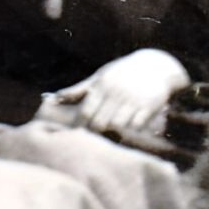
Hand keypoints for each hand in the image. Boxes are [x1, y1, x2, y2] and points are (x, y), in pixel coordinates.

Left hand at [35, 48, 190, 137]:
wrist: (155, 65)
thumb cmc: (121, 73)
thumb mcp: (99, 77)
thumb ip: (78, 90)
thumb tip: (53, 98)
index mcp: (102, 85)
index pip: (86, 111)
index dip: (80, 127)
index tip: (78, 136)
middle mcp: (116, 92)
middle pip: (100, 122)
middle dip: (95, 134)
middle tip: (94, 143)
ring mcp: (133, 100)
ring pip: (117, 126)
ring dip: (113, 135)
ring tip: (110, 141)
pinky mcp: (149, 106)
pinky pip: (137, 126)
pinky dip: (131, 133)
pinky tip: (128, 136)